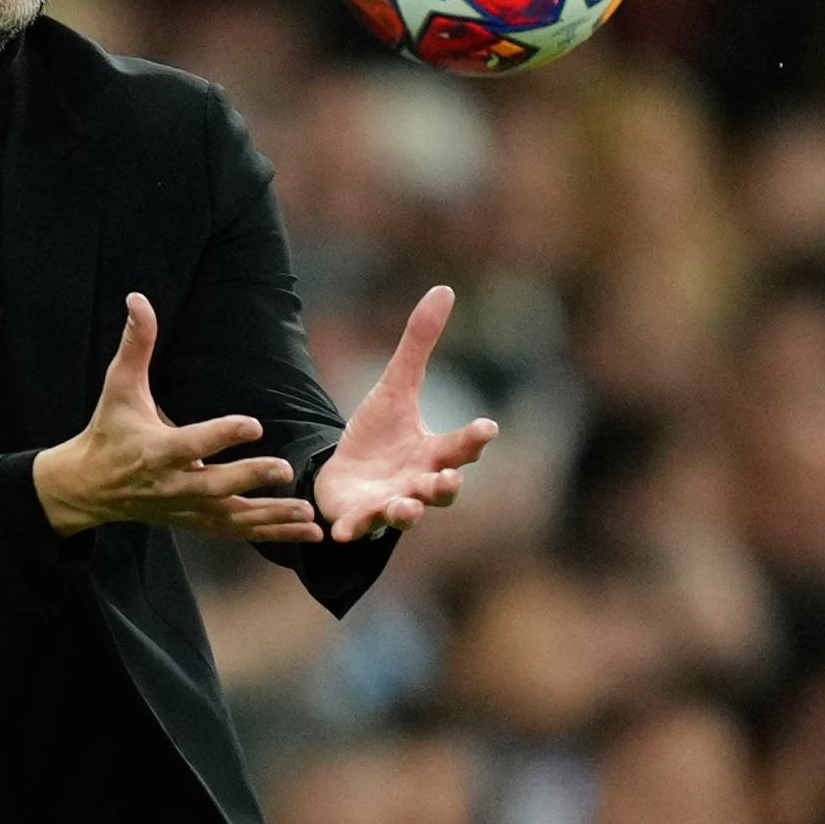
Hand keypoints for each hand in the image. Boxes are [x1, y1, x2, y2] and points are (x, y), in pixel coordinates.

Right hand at [33, 294, 323, 543]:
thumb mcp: (119, 386)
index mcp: (155, 451)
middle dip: (249, 478)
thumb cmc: (109, 430)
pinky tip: (306, 533)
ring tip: (308, 517)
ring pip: (233, 518)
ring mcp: (185, 509)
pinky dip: (272, 533)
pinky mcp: (195, 522)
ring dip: (272, 518)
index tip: (254, 424)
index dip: (222, 434)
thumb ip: (135, 344)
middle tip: (284, 469)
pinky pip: (237, 531)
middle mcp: (172, 484)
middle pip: (215, 486)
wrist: (89, 487)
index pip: (191, 444)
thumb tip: (137, 298)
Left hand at [313, 286, 497, 542]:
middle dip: (446, 486)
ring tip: (407, 509)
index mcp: (432, 453)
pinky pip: (357, 528)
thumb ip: (420, 345)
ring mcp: (390, 505)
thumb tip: (444, 289)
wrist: (344, 474)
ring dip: (407, 513)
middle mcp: (418, 485)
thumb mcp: (397, 386)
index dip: (473, 438)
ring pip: (405, 514)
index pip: (460, 446)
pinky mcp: (358, 519)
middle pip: (441, 489)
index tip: (487, 428)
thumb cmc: (380, 434)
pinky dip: (351, 532)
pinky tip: (337, 534)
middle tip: (448, 479)